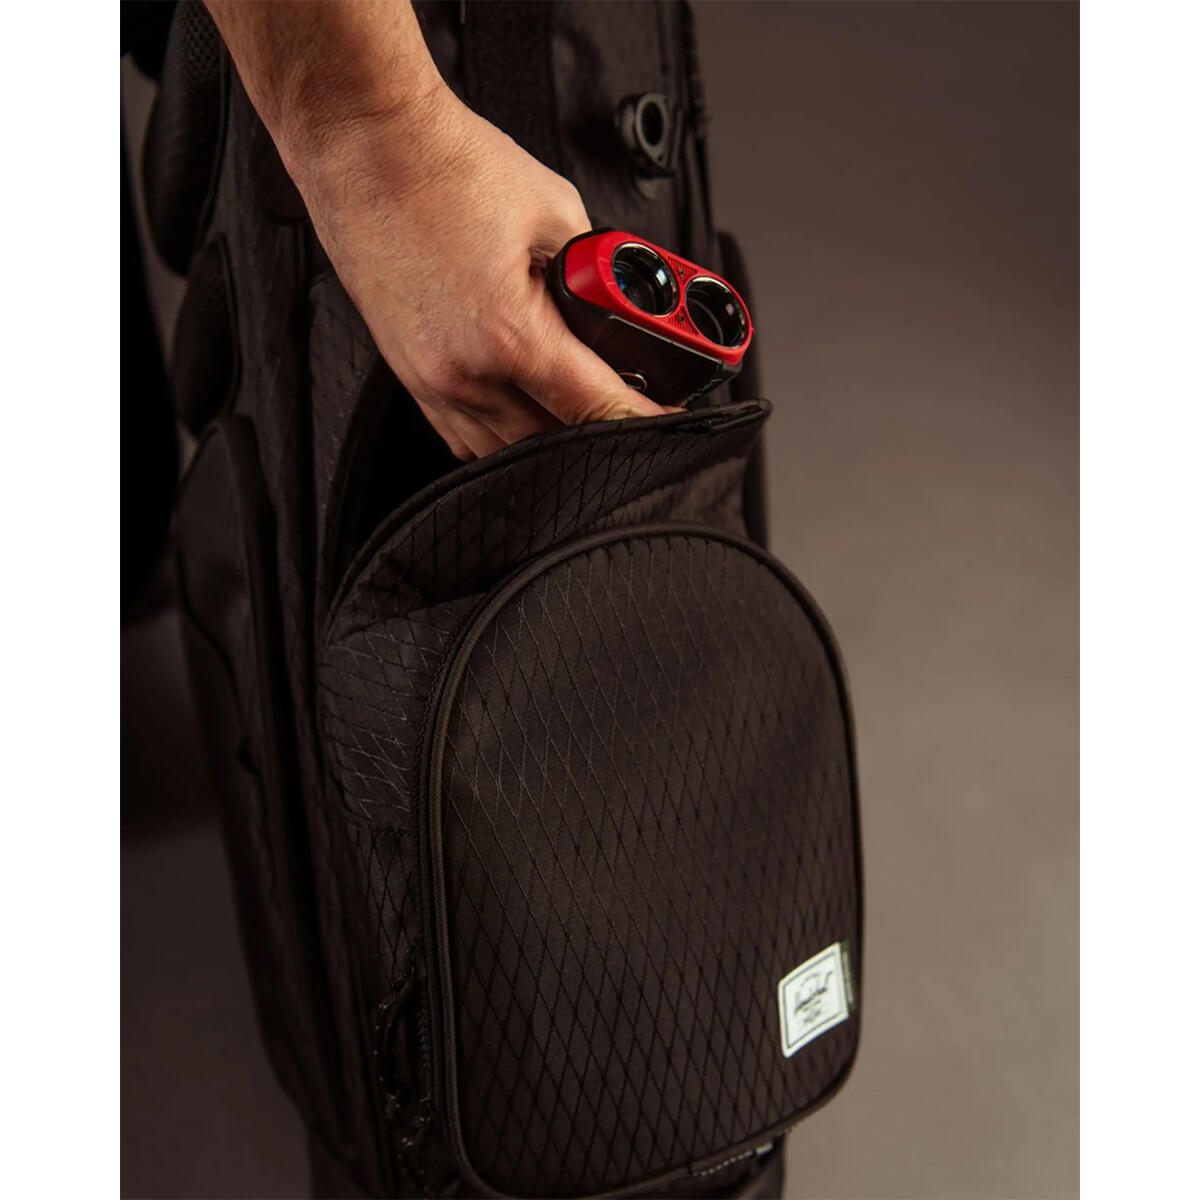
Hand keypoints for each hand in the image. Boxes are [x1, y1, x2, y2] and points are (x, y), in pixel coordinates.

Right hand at [288, 88, 666, 459]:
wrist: (364, 144)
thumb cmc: (446, 167)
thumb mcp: (556, 208)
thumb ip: (595, 271)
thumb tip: (618, 303)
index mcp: (508, 335)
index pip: (595, 409)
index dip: (642, 421)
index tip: (668, 422)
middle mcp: (464, 374)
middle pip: (551, 445)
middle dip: (596, 432)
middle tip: (627, 406)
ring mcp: (430, 382)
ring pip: (505, 453)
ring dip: (548, 438)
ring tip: (575, 408)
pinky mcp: (409, 377)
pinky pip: (466, 438)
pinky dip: (503, 434)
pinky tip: (524, 407)